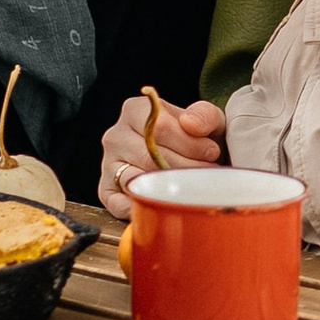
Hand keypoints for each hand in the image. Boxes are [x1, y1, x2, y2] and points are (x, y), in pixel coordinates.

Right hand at [101, 92, 223, 204]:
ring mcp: (108, 165)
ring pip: (137, 180)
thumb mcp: (208, 121)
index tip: (212, 152)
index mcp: (134, 111)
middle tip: (208, 173)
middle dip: (186, 168)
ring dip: (170, 189)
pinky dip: (140, 208)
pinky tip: (164, 207)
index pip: (160, 128)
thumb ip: (205, 116)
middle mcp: (116, 136)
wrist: (189, 160)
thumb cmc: (196, 140)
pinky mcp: (107, 192)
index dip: (191, 144)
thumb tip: (189, 124)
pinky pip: (118, 204)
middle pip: (149, 156)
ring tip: (193, 188)